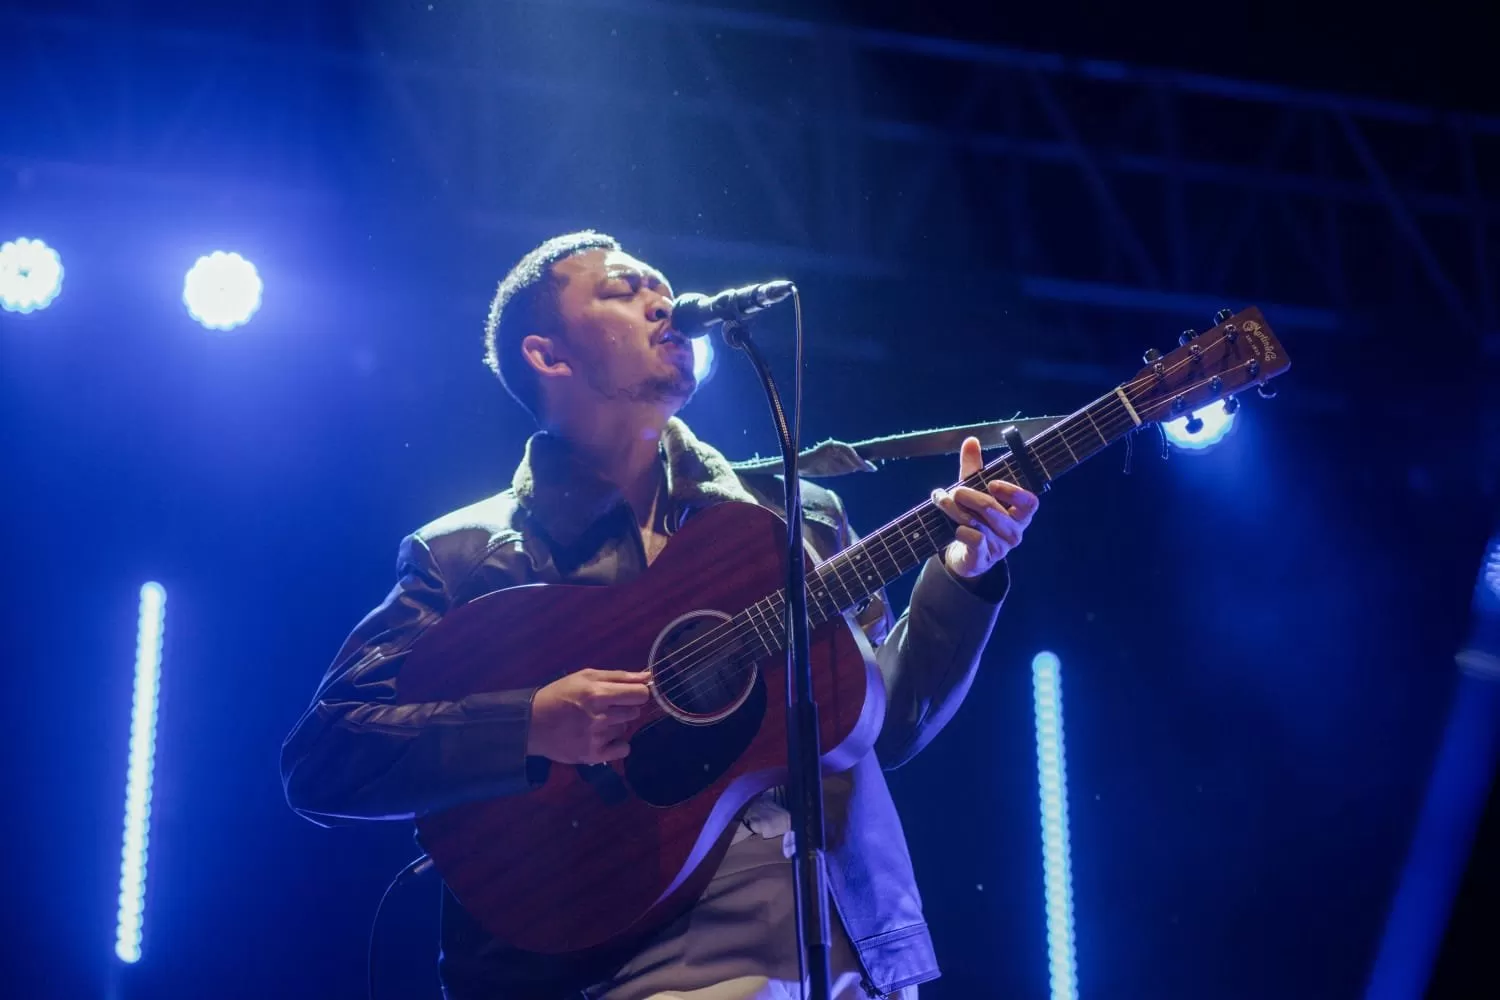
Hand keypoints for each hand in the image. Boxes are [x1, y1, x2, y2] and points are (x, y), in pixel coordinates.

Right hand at [526, 668, 651, 763]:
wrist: (531, 723)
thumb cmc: (560, 695)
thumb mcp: (585, 676)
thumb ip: (619, 676)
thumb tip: (648, 676)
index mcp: (598, 693)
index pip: (640, 694)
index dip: (637, 692)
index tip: (628, 694)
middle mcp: (599, 716)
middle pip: (635, 712)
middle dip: (624, 708)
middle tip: (605, 707)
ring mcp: (596, 738)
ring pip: (626, 728)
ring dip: (616, 724)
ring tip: (595, 722)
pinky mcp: (593, 755)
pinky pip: (623, 749)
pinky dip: (616, 744)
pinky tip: (601, 738)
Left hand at [930, 436, 1039, 578]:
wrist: (965, 554)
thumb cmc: (975, 517)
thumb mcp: (974, 491)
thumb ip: (974, 468)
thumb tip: (971, 440)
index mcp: (1020, 514)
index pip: (1030, 502)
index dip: (1012, 491)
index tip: (991, 484)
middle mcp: (1015, 532)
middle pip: (994, 509)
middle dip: (969, 496)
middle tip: (955, 490)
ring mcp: (1000, 548)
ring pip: (978, 523)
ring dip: (955, 510)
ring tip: (943, 501)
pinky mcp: (984, 559)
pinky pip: (974, 540)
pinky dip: (961, 531)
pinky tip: (954, 528)